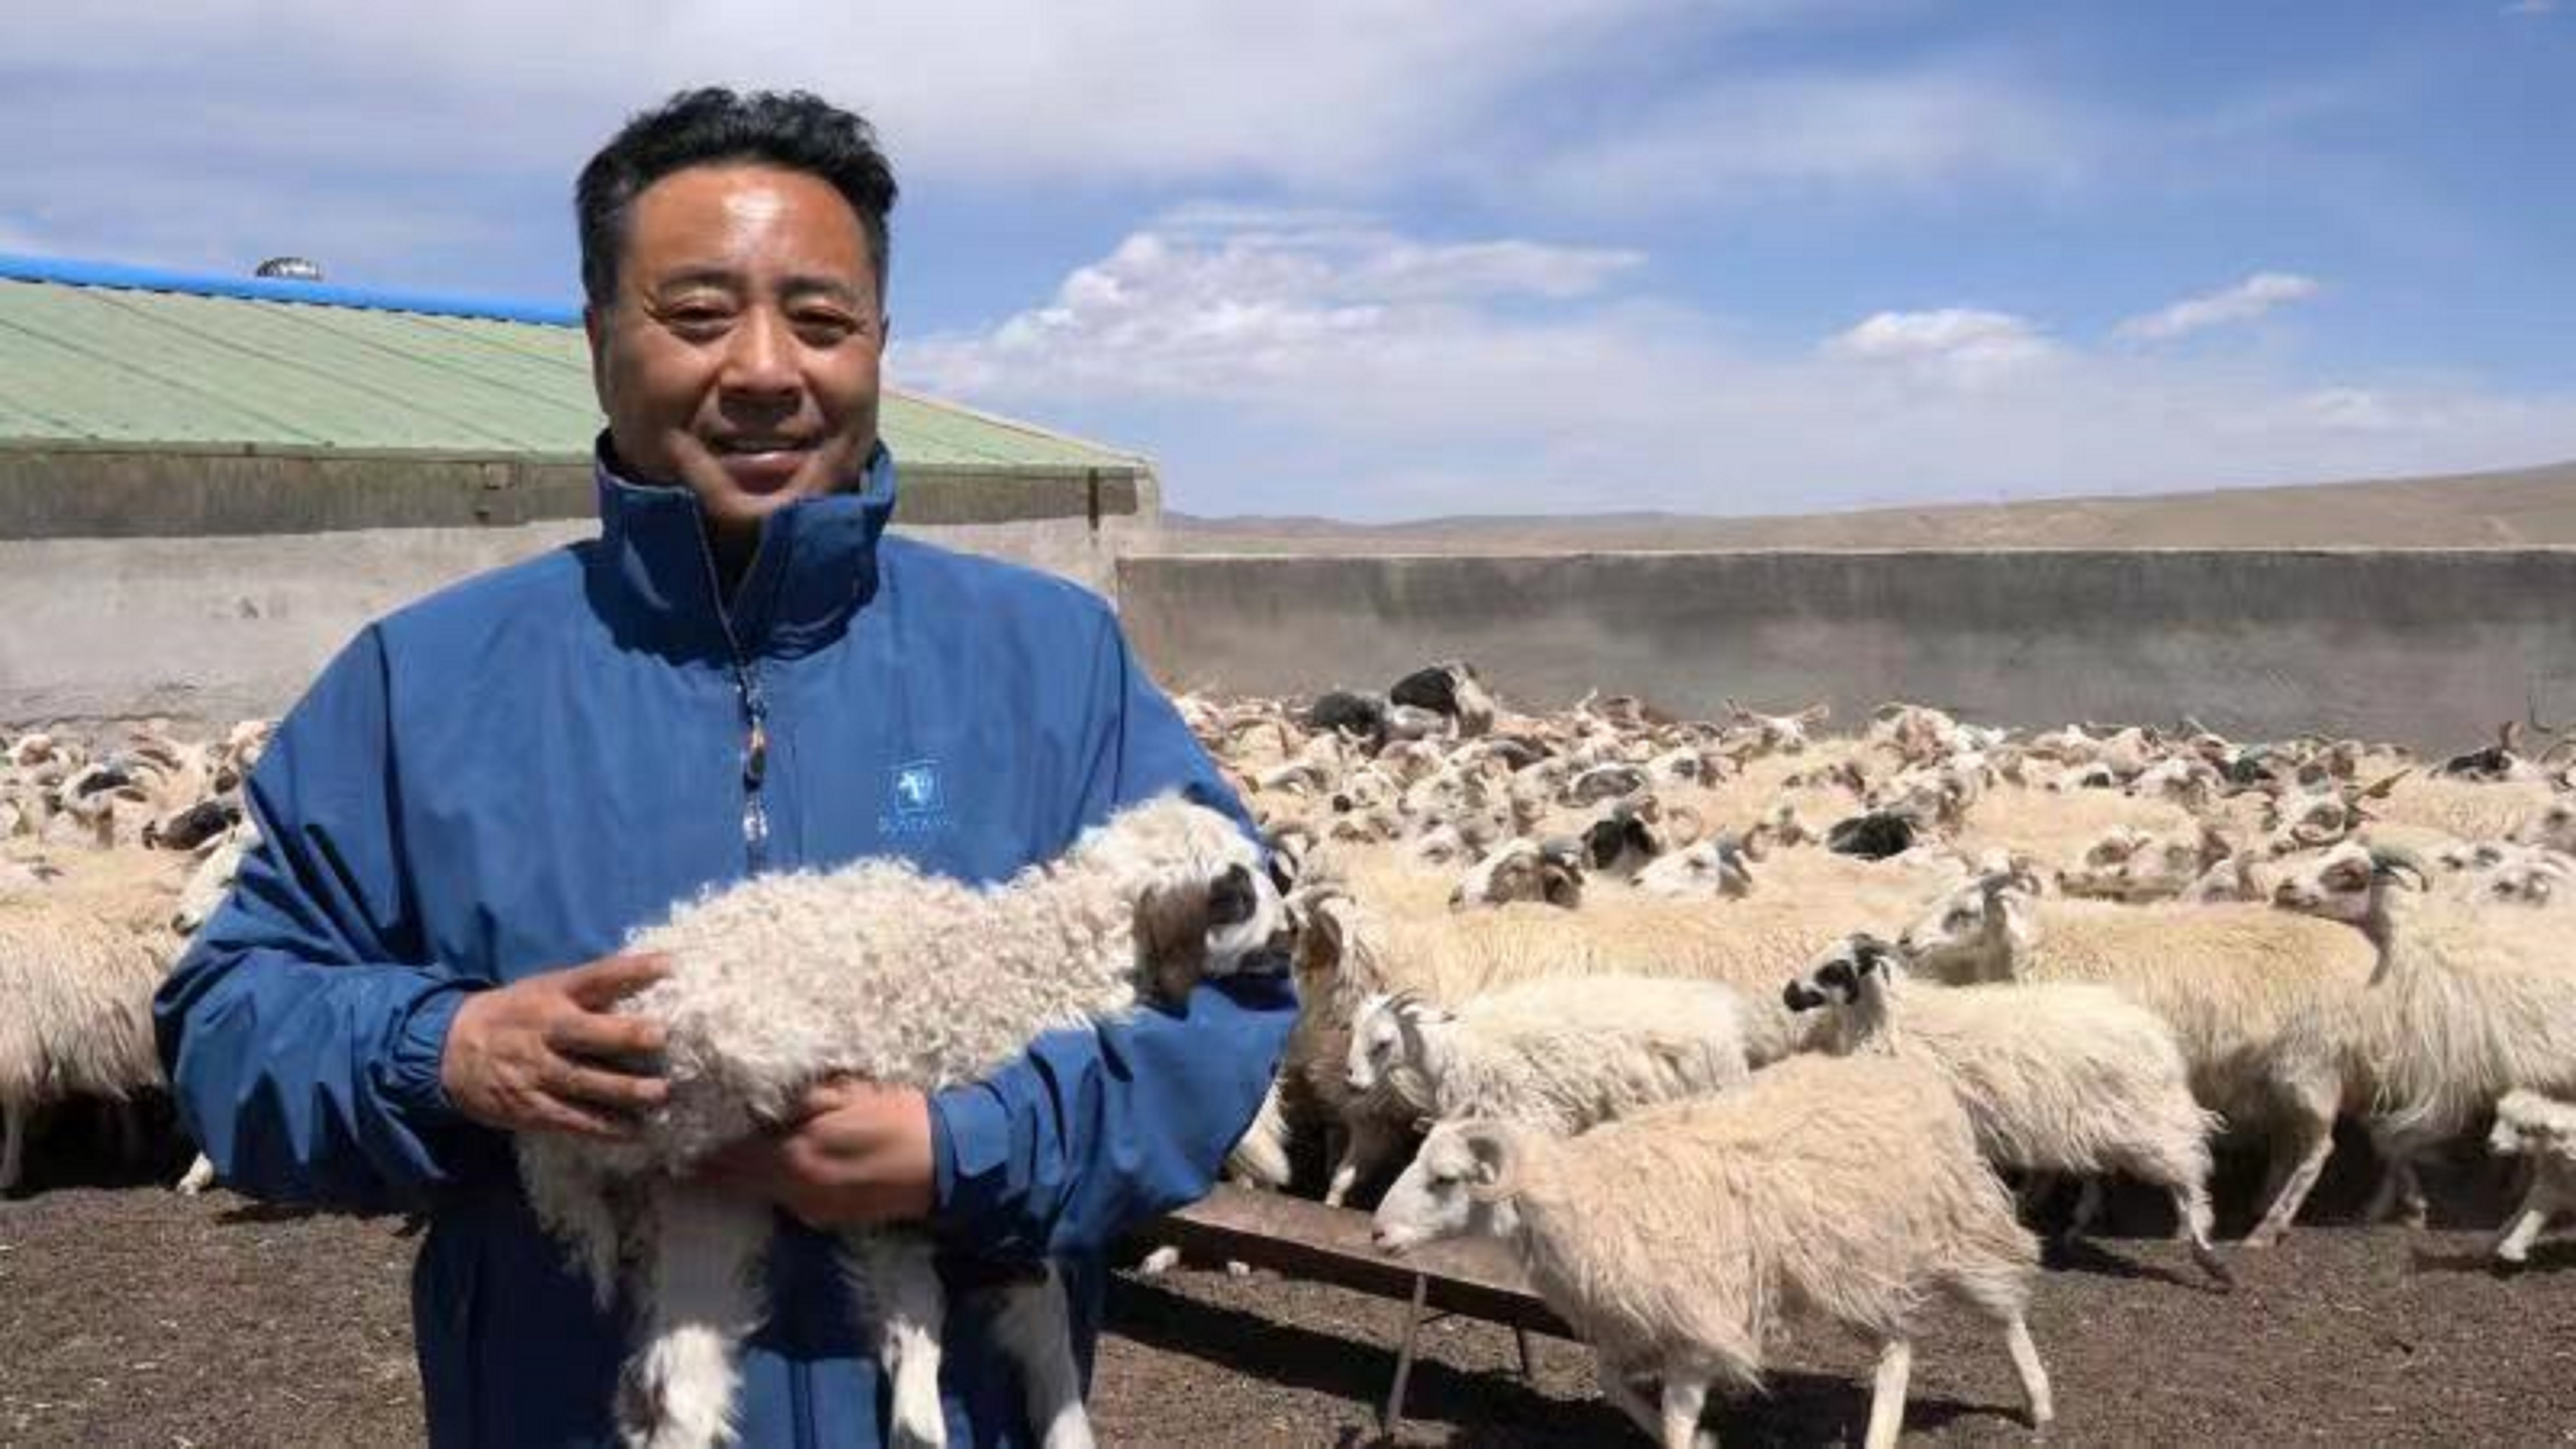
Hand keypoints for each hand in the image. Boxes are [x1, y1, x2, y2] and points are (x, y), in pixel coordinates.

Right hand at [439, 953, 669, 1138]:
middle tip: (661, 1037)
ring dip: (623, 1089)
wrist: (450, 1050)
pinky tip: (635, 1132)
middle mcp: (544, 1031)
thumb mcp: (546, 988)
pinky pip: (571, 1120)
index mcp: (551, 994)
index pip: (595, 976)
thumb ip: (591, 988)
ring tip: (661, 1093)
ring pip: (582, 1081)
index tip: (669, 965)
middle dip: (623, 1035)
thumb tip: (653, 977)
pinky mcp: (530, 1107)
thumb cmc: (516, 1014)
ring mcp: (535, 1071)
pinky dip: (603, 1128)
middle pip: (586, 1033)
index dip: (631, 969)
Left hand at [695, 1079, 934, 1228]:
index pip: (731, 1150)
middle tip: (680, 1151)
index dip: (701, 1141)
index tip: (676, 1129)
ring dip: (734, 1177)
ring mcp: (808, 1208)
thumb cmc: (900, 1117)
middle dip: (706, 1165)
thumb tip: (759, 1094)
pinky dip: (767, 1184)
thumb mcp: (849, 1094)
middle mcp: (793, 1187)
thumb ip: (802, 1097)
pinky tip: (767, 1169)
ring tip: (711, 1159)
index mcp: (797, 1151)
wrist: (945, 1164)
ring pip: (755, 1191)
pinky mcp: (824, 1218)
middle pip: (733, 1178)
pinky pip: (782, 1199)